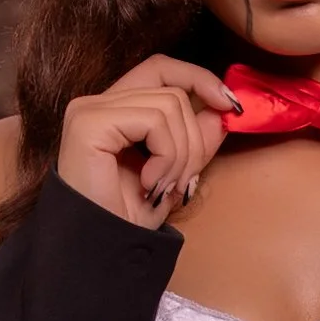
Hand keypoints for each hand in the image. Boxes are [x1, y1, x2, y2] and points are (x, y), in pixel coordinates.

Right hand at [57, 57, 240, 227]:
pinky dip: (165, 156)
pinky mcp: (89, 123)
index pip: (161, 68)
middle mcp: (97, 104)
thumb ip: (196, 138)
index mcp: (114, 110)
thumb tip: (223, 108)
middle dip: (194, 141)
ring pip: (170, 105)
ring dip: (180, 155)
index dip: (199, 78)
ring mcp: (89, 111)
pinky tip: (149, 184)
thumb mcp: (175, 172)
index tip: (230, 105)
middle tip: (183, 182)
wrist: (102, 252)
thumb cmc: (129, 219)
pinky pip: (154, 121)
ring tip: (163, 187)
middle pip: (173, 91)